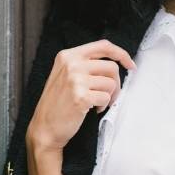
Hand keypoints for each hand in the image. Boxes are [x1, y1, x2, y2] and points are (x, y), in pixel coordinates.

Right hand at [25, 39, 136, 153]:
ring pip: (111, 83)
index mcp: (68, 55)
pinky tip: (93, 110)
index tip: (130, 64)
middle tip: (110, 94)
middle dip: (116, 83)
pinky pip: (106, 98)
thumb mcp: (65, 74)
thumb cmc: (57, 103)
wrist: (44, 127)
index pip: (103, 46)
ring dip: (110, 96)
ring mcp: (75, 80)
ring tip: (98, 103)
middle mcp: (71, 64)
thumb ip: (85, 64)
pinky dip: (104, 106)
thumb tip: (114, 62)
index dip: (121, 54)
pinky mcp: (81, 97)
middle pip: (111, 66)